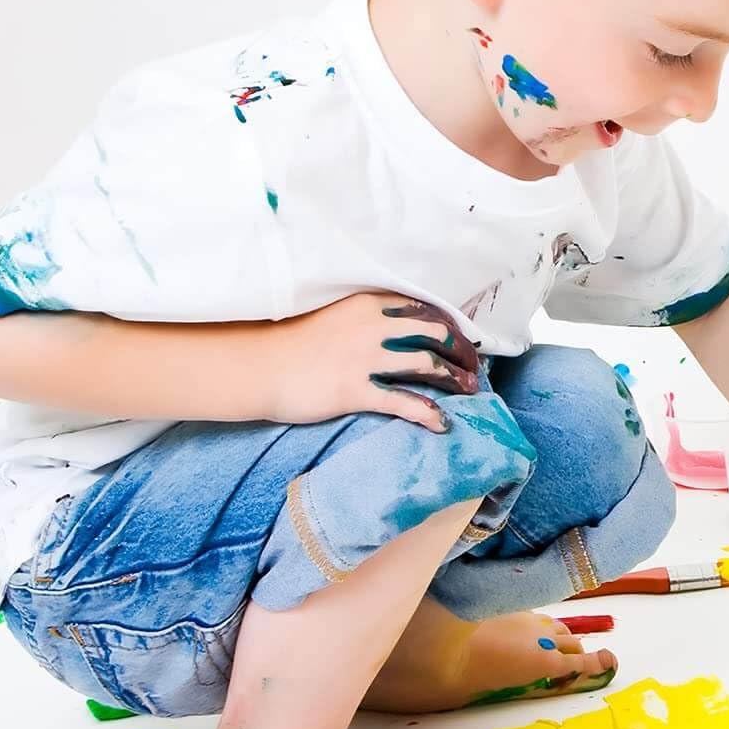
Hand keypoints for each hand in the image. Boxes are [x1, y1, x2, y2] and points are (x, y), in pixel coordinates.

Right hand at [266, 292, 480, 432]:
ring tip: (468, 391)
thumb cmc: (289, 342)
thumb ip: (364, 318)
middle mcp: (372, 326)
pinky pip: (403, 402)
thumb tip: (395, 328)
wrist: (255, 364)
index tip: (462, 338)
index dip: (448, 325)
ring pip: (426, 363)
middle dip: (460, 350)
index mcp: (366, 304)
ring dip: (453, 378)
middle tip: (473, 367)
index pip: (422, 309)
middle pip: (433, 332)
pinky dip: (428, 413)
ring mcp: (364, 358)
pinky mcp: (355, 390)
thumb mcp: (332, 317)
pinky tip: (442, 424)